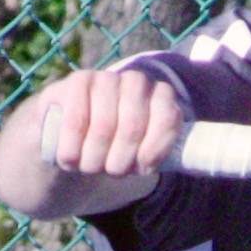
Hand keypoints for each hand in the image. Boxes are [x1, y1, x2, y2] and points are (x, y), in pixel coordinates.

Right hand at [40, 66, 183, 178]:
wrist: (72, 146)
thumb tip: (181, 159)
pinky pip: (77, 120)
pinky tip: (69, 158)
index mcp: (161, 97)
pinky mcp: (77, 80)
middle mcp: (136, 82)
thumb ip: (160, 155)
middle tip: (110, 172)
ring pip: (104, 127)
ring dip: (94, 159)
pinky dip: (72, 148)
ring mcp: (106, 78)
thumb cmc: (114, 153)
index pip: (168, 118)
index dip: (154, 150)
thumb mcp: (142, 158)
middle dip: (120, 162)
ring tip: (88, 167)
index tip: (142, 169)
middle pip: (133, 127)